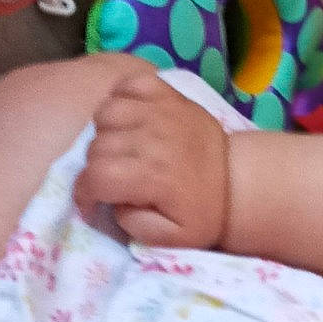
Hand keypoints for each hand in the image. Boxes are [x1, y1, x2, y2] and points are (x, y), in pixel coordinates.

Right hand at [73, 69, 230, 249]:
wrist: (238, 178)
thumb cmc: (202, 211)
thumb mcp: (171, 238)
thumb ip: (132, 224)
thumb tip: (111, 200)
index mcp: (153, 176)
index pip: (94, 178)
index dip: (84, 193)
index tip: (92, 201)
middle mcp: (153, 139)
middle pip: (96, 147)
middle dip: (96, 168)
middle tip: (114, 179)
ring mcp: (160, 111)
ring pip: (104, 113)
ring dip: (104, 133)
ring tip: (119, 148)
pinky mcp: (168, 94)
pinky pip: (128, 84)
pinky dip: (120, 97)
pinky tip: (129, 119)